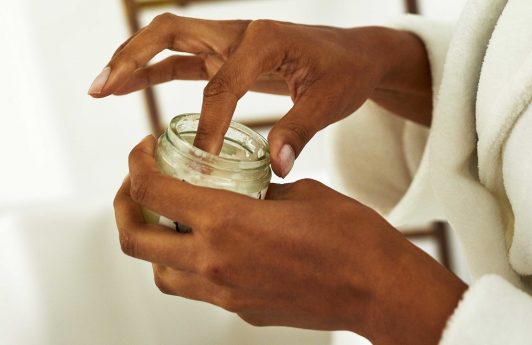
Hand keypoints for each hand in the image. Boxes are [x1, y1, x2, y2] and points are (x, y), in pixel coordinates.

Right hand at [90, 14, 431, 176]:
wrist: (356, 54)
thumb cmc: (346, 73)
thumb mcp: (330, 102)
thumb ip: (299, 131)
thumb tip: (276, 168)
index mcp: (265, 40)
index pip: (222, 85)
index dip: (210, 124)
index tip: (203, 160)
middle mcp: (240, 33)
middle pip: (171, 32)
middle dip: (133, 58)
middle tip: (102, 88)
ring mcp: (230, 42)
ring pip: (169, 41)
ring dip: (132, 62)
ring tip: (101, 89)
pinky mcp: (228, 55)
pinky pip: (183, 60)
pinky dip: (154, 72)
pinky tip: (131, 88)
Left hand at [113, 136, 465, 344]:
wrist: (378, 289)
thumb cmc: (350, 236)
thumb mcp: (298, 194)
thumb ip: (258, 191)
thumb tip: (241, 189)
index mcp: (228, 222)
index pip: (155, 190)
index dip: (138, 165)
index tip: (143, 151)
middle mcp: (215, 262)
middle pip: (136, 240)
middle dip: (125, 206)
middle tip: (137, 185)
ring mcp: (224, 293)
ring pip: (159, 273)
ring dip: (153, 242)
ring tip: (169, 219)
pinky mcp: (239, 310)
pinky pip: (194, 289)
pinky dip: (186, 265)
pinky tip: (209, 246)